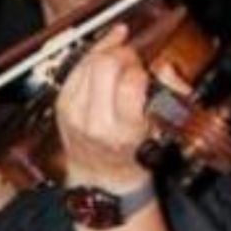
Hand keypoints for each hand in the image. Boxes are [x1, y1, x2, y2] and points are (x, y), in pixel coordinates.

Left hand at [55, 24, 151, 190]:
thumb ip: (169, 94)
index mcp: (123, 130)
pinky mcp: (61, 106)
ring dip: (107, 54)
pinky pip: (75, 69)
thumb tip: (164, 68)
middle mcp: (95, 122)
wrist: (99, 177)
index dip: (140, 68)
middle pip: (105, 65)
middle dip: (123, 55)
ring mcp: (74, 114)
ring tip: (119, 59)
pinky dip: (91, 58)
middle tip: (132, 60)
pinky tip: (103, 54)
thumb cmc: (130, 154)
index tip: (145, 70)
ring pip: (89, 62)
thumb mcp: (159, 129)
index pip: (130, 81)